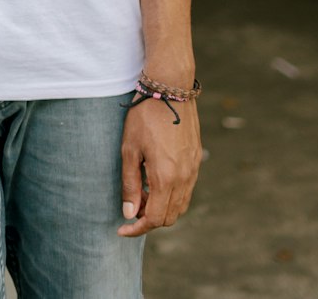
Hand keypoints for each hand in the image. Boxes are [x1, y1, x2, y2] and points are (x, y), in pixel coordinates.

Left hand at [118, 97, 201, 236]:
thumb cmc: (145, 116)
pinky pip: (186, 190)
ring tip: (142, 193)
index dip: (137, 228)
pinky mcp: (196, 160)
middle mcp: (184, 178)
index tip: (122, 229)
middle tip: (131, 207)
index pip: (154, 219)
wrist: (170, 88)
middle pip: (169, 217)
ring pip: (179, 205)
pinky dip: (171, 196)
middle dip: (149, 219)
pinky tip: (156, 181)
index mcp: (166, 178)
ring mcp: (193, 169)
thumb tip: (129, 213)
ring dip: (161, 208)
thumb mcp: (130, 149)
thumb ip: (130, 183)